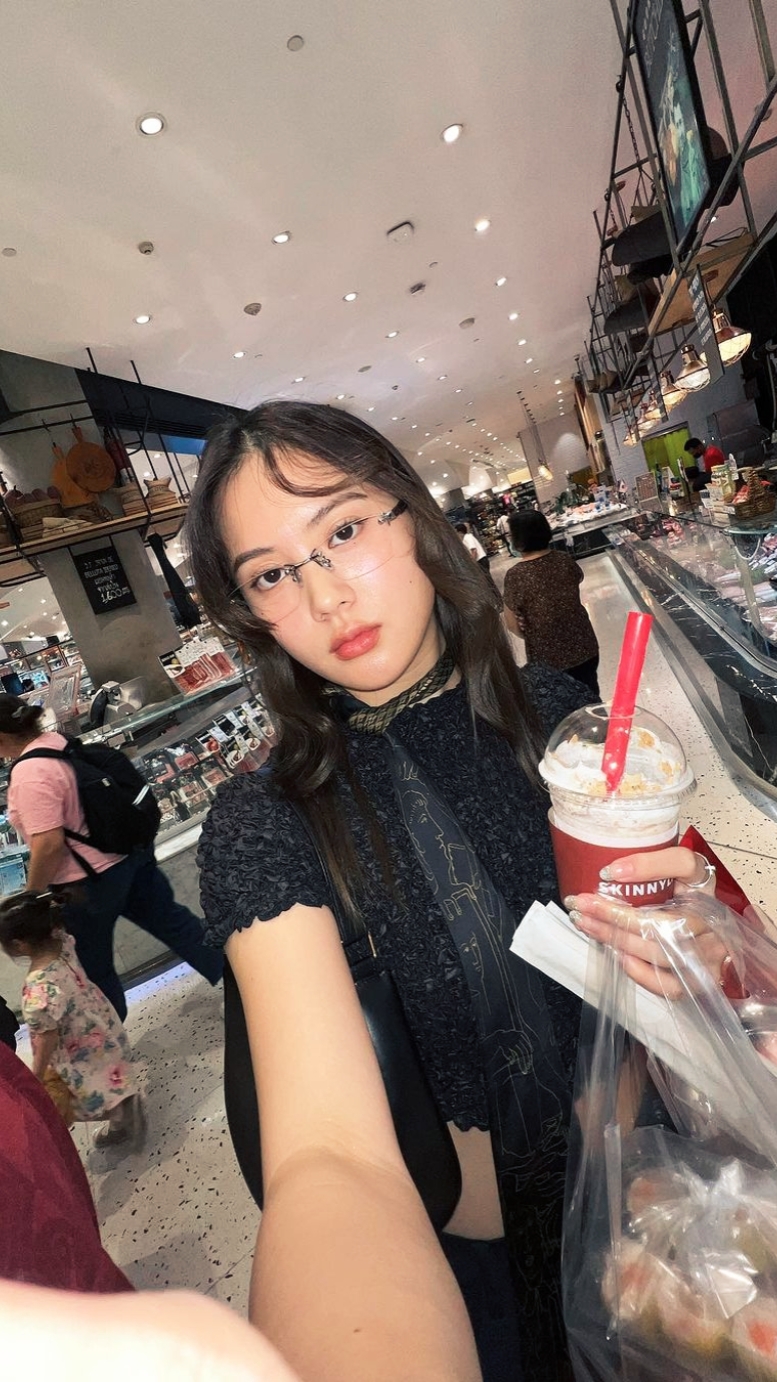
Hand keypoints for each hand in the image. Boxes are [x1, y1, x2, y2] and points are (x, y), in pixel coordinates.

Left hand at [565, 847, 725, 998]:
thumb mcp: (676, 872)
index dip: (647, 866)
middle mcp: (710, 920)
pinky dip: (638, 970)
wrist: (712, 936)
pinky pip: (666, 984)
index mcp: (703, 886)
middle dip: (614, 914)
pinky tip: (616, 953)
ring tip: (586, 924)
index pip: (683, 865)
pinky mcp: (696, 982)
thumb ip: (650, 864)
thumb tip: (611, 872)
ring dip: (615, 939)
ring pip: (658, 951)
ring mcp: (706, 955)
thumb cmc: (687, 900)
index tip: (606, 871)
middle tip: (580, 904)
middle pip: (663, 919)